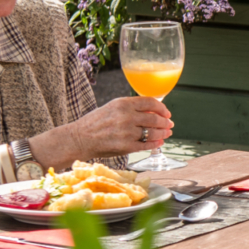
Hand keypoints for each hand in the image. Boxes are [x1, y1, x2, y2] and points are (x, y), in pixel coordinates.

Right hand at [29, 97, 172, 168]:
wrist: (79, 138)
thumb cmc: (95, 123)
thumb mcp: (112, 107)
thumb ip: (131, 108)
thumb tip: (152, 111)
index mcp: (123, 104)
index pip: (150, 102)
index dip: (162, 108)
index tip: (166, 112)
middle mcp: (126, 116)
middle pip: (154, 118)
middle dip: (165, 122)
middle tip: (169, 124)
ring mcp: (127, 132)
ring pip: (152, 132)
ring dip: (163, 133)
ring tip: (167, 133)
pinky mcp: (126, 146)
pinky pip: (146, 145)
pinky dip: (155, 143)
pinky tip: (159, 142)